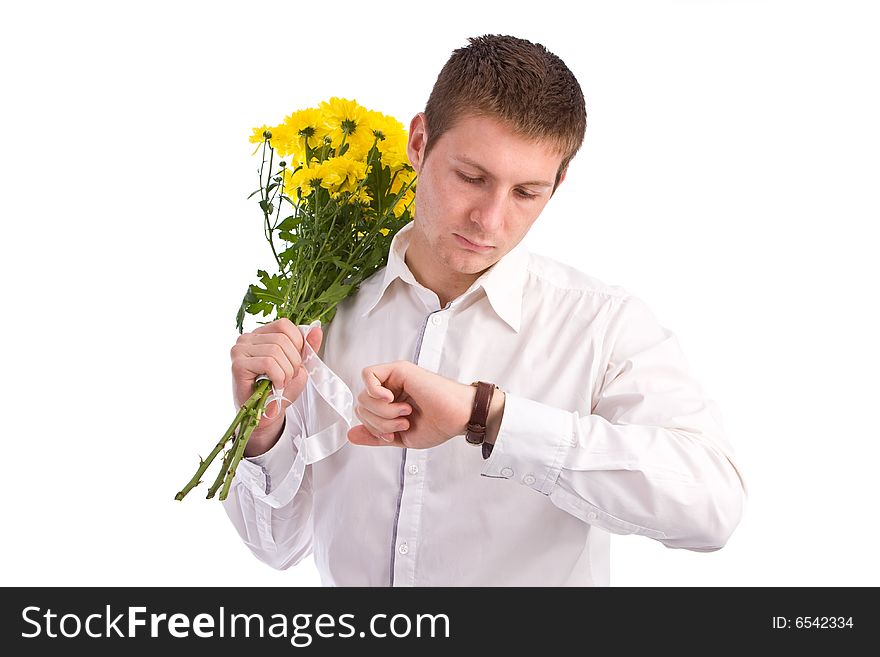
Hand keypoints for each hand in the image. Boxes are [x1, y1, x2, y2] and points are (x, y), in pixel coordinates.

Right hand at [229, 318, 322, 430]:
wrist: (268, 413)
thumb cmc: (280, 388)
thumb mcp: (299, 364)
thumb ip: (307, 346)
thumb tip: (316, 329)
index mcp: (260, 334)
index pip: (284, 324)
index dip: (297, 342)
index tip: (296, 361)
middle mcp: (247, 339)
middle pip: (281, 339)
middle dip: (293, 361)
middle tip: (289, 377)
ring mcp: (239, 351)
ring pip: (275, 351)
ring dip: (286, 371)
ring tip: (282, 382)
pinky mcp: (238, 365)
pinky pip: (268, 363)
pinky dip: (278, 377)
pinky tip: (275, 385)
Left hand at [348, 361, 473, 448]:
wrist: (457, 417)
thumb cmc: (438, 425)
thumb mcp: (400, 438)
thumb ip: (375, 436)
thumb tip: (350, 435)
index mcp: (390, 405)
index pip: (363, 414)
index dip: (373, 429)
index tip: (393, 436)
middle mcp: (391, 390)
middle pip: (361, 406)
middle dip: (379, 423)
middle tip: (403, 423)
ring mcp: (394, 379)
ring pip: (364, 395)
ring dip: (383, 412)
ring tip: (405, 413)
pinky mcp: (399, 369)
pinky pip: (369, 375)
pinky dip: (375, 391)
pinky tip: (391, 398)